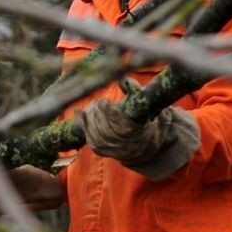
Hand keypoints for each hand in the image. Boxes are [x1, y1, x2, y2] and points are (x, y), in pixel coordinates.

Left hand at [77, 99, 199, 179]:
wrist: (147, 145)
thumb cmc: (150, 119)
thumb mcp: (152, 105)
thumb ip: (138, 93)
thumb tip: (124, 80)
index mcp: (142, 135)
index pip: (123, 127)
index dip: (111, 115)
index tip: (104, 102)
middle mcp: (128, 146)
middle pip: (108, 132)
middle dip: (99, 115)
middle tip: (98, 102)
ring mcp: (115, 151)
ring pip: (98, 137)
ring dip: (91, 119)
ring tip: (92, 105)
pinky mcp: (103, 151)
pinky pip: (91, 140)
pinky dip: (84, 126)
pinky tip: (80, 112)